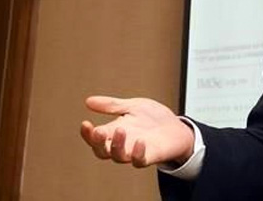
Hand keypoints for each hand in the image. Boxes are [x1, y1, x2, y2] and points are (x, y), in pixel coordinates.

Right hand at [80, 96, 194, 167]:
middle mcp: (123, 144)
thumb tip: (88, 101)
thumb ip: (112, 105)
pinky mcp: (150, 156)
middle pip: (102, 151)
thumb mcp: (132, 106)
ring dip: (117, 145)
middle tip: (99, 131)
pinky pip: (140, 161)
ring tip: (120, 129)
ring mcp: (135, 151)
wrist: (177, 126)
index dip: (87, 134)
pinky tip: (140, 141)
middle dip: (98, 143)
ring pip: (119, 157)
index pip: (95, 137)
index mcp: (115, 132)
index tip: (86, 123)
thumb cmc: (153, 118)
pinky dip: (138, 153)